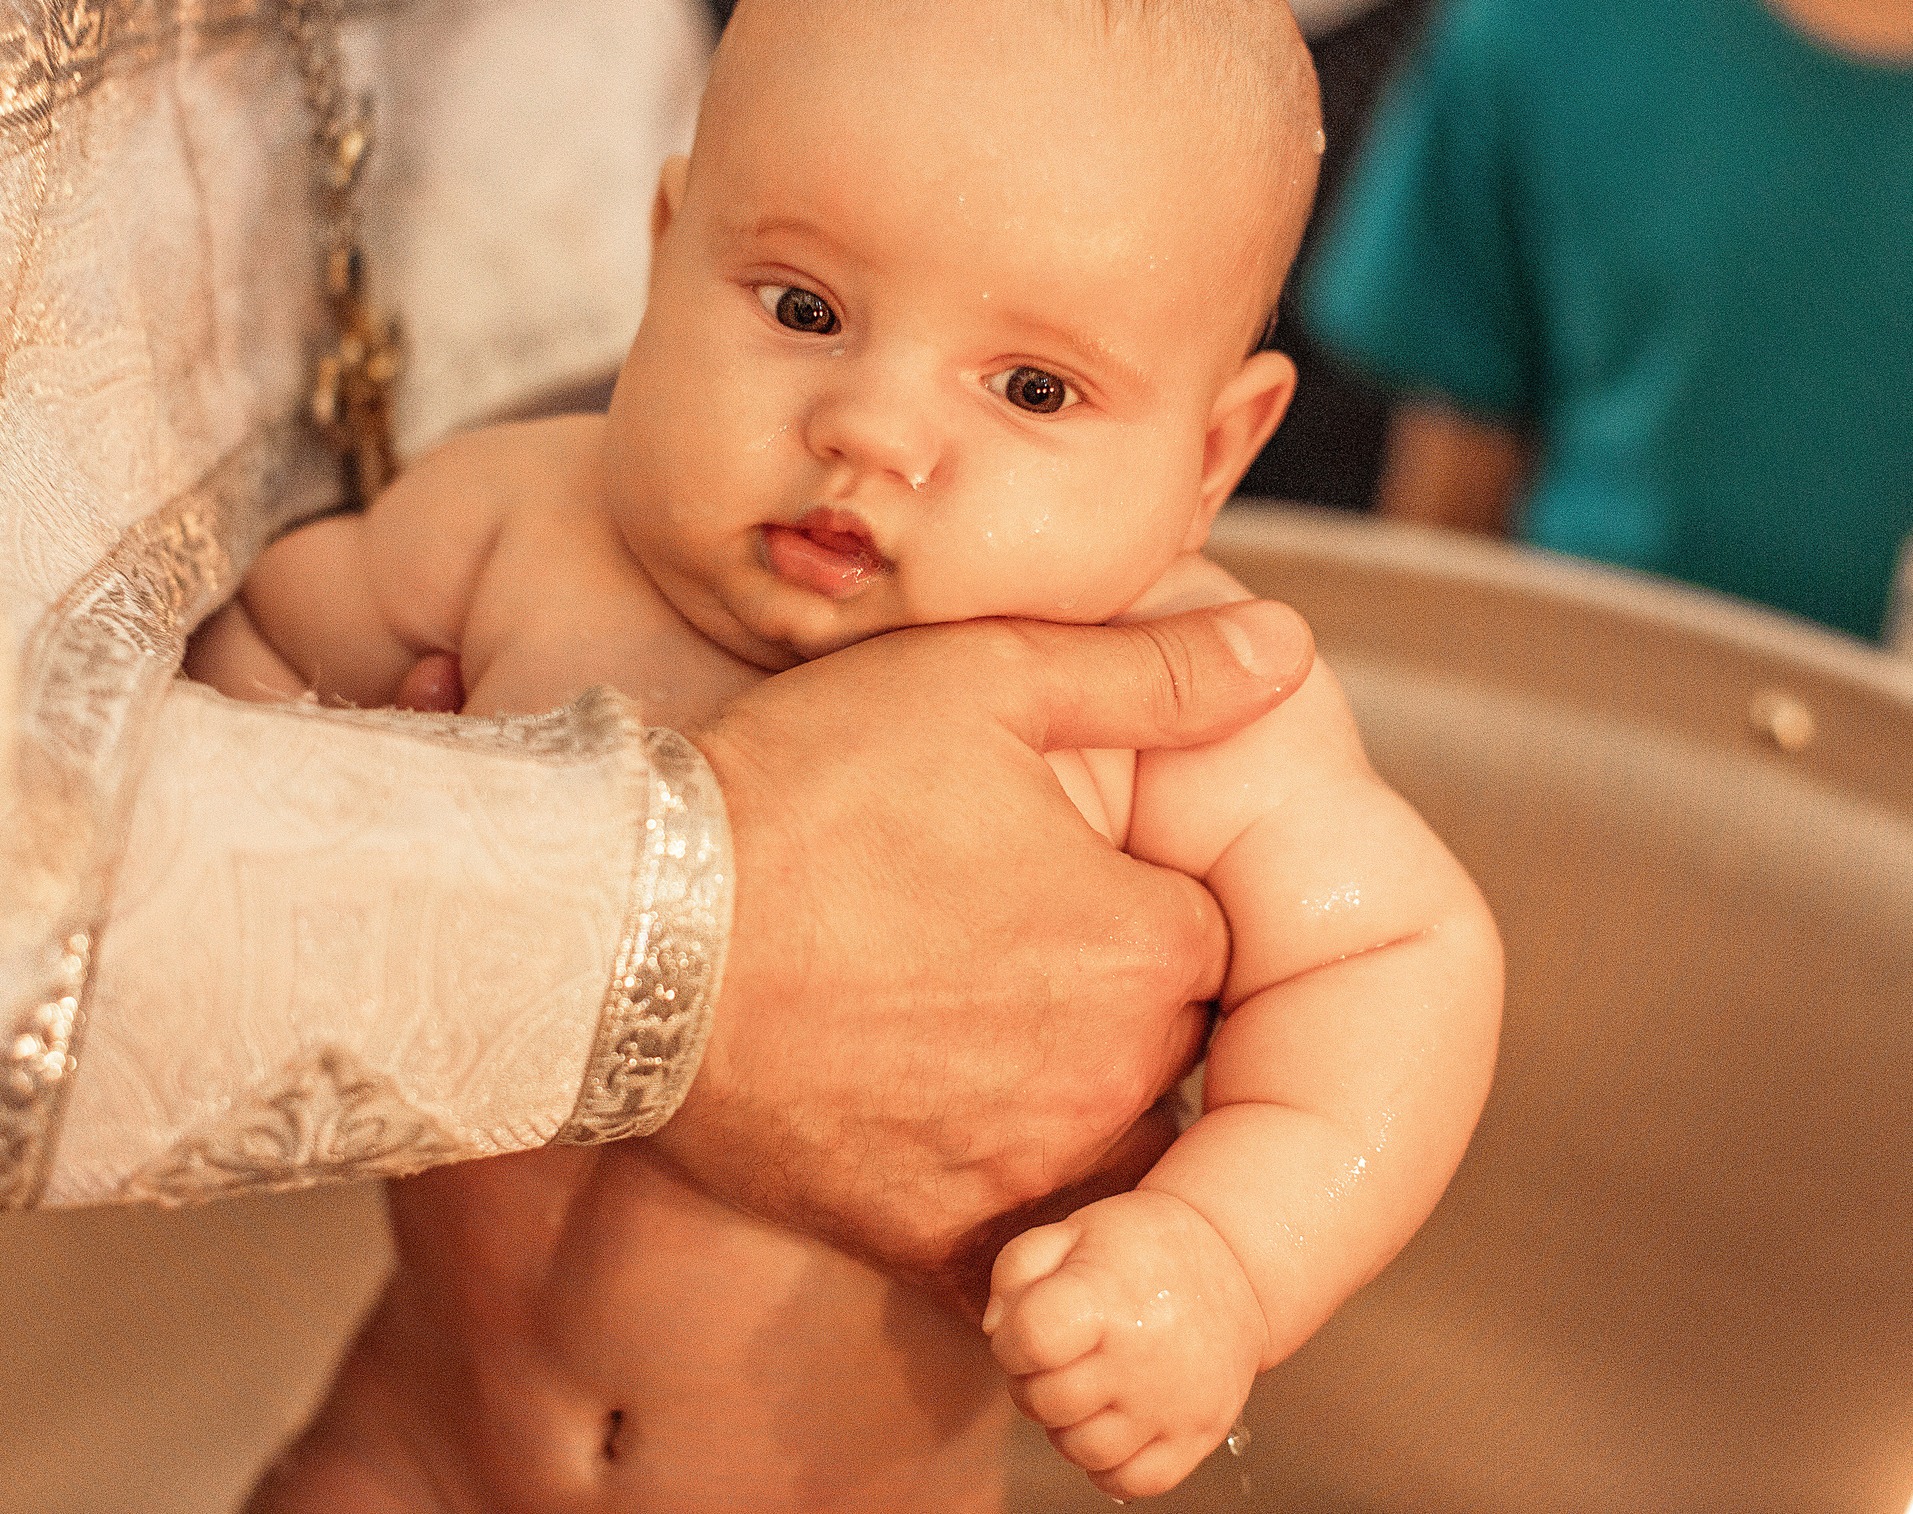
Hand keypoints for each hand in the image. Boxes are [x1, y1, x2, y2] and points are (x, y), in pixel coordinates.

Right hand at [652, 599, 1311, 1310]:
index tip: (1054, 870)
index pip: (1207, 929)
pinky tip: (944, 1152)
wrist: (625, 933)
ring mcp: (1024, 1173)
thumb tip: (1286, 646)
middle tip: (989, 944)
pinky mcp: (930, 1242)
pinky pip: (1023, 1267)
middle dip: (1101, 997)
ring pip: (1101, 1149)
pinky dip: (1011, 1227)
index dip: (1134, 892)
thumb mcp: (982, 681)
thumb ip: (1152, 674)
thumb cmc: (800, 793)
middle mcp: (1113, 1078)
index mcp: (1148, 945)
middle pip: (1163, 1044)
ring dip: (1058, 1101)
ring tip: (953, 1035)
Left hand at [987, 1190, 1266, 1501]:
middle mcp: (1139, 1357)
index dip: (1010, 1341)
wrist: (1232, 1262)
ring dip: (1067, 1424)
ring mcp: (1172, 1404)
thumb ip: (1015, 1272)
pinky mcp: (1198, 1436)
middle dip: (1032, 1381)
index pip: (1027, 1343)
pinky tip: (1113, 1422)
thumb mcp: (1070, 1231)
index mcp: (1103, 1297)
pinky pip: (1130, 1482)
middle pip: (1046, 1402)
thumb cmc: (1138, 1248)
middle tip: (1057, 1357)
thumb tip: (997, 1331)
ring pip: (1082, 1450)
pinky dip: (1108, 1464)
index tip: (1028, 1328)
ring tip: (1086, 1387)